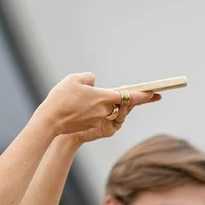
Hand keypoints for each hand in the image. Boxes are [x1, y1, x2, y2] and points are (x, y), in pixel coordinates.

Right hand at [38, 73, 157, 137]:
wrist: (49, 121)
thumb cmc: (60, 98)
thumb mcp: (74, 80)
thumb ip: (88, 78)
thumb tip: (93, 82)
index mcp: (103, 98)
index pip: (128, 96)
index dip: (143, 95)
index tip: (155, 94)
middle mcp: (104, 110)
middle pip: (117, 103)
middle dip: (119, 99)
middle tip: (125, 94)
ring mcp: (97, 120)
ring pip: (106, 109)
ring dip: (101, 104)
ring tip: (86, 99)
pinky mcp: (90, 126)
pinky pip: (96, 116)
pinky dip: (91, 111)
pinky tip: (78, 106)